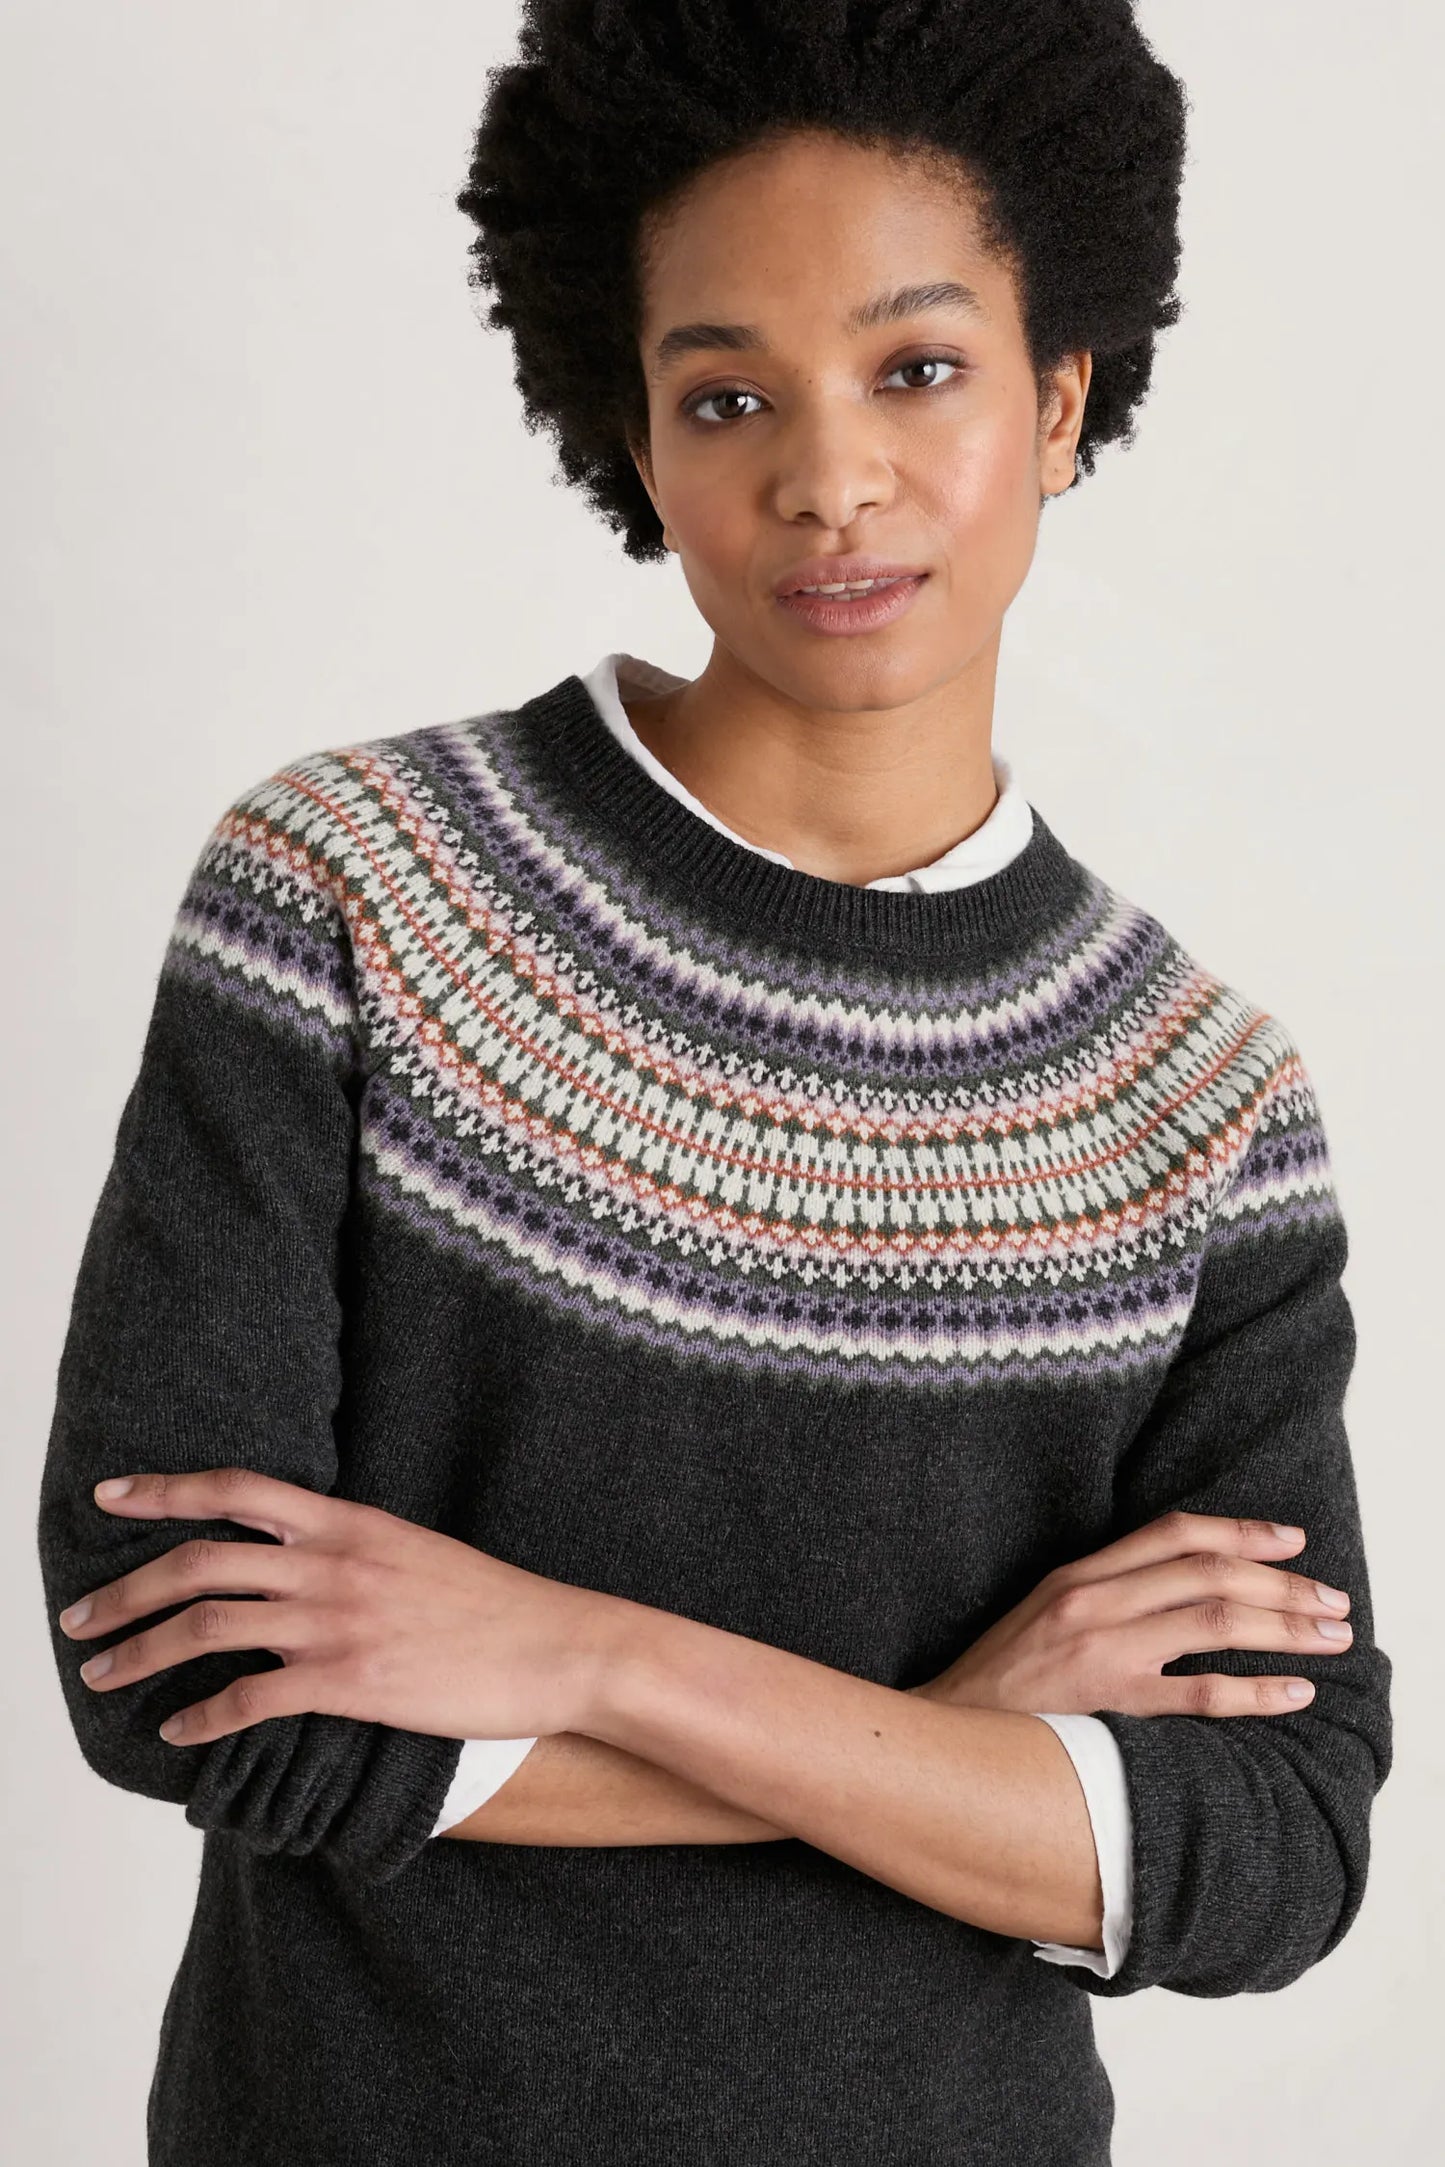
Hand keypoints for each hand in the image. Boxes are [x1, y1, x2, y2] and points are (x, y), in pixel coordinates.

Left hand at [57, 1468, 622, 1748]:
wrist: (560, 1646)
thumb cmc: (496, 1605)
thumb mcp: (416, 1550)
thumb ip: (352, 1550)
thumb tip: (299, 1561)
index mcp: (348, 1521)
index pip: (235, 1490)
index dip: (163, 1491)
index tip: (109, 1496)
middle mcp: (331, 1562)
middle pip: (199, 1562)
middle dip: (124, 1591)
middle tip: (78, 1618)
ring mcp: (338, 1622)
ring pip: (208, 1626)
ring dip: (140, 1654)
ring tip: (101, 1678)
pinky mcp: (351, 1684)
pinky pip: (250, 1699)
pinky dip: (201, 1719)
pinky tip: (178, 1733)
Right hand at [909, 1513, 1351, 1718]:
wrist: (943, 1736)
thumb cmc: (999, 1686)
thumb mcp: (1043, 1616)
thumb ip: (1104, 1597)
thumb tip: (1180, 1591)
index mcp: (1079, 1575)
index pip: (1173, 1532)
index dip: (1241, 1531)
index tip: (1292, 1541)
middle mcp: (1095, 1602)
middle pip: (1210, 1572)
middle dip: (1283, 1582)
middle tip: (1333, 1600)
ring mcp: (1103, 1652)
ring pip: (1217, 1621)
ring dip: (1286, 1625)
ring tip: (1331, 1636)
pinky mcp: (1110, 1705)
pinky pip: (1203, 1692)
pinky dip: (1257, 1689)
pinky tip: (1294, 1691)